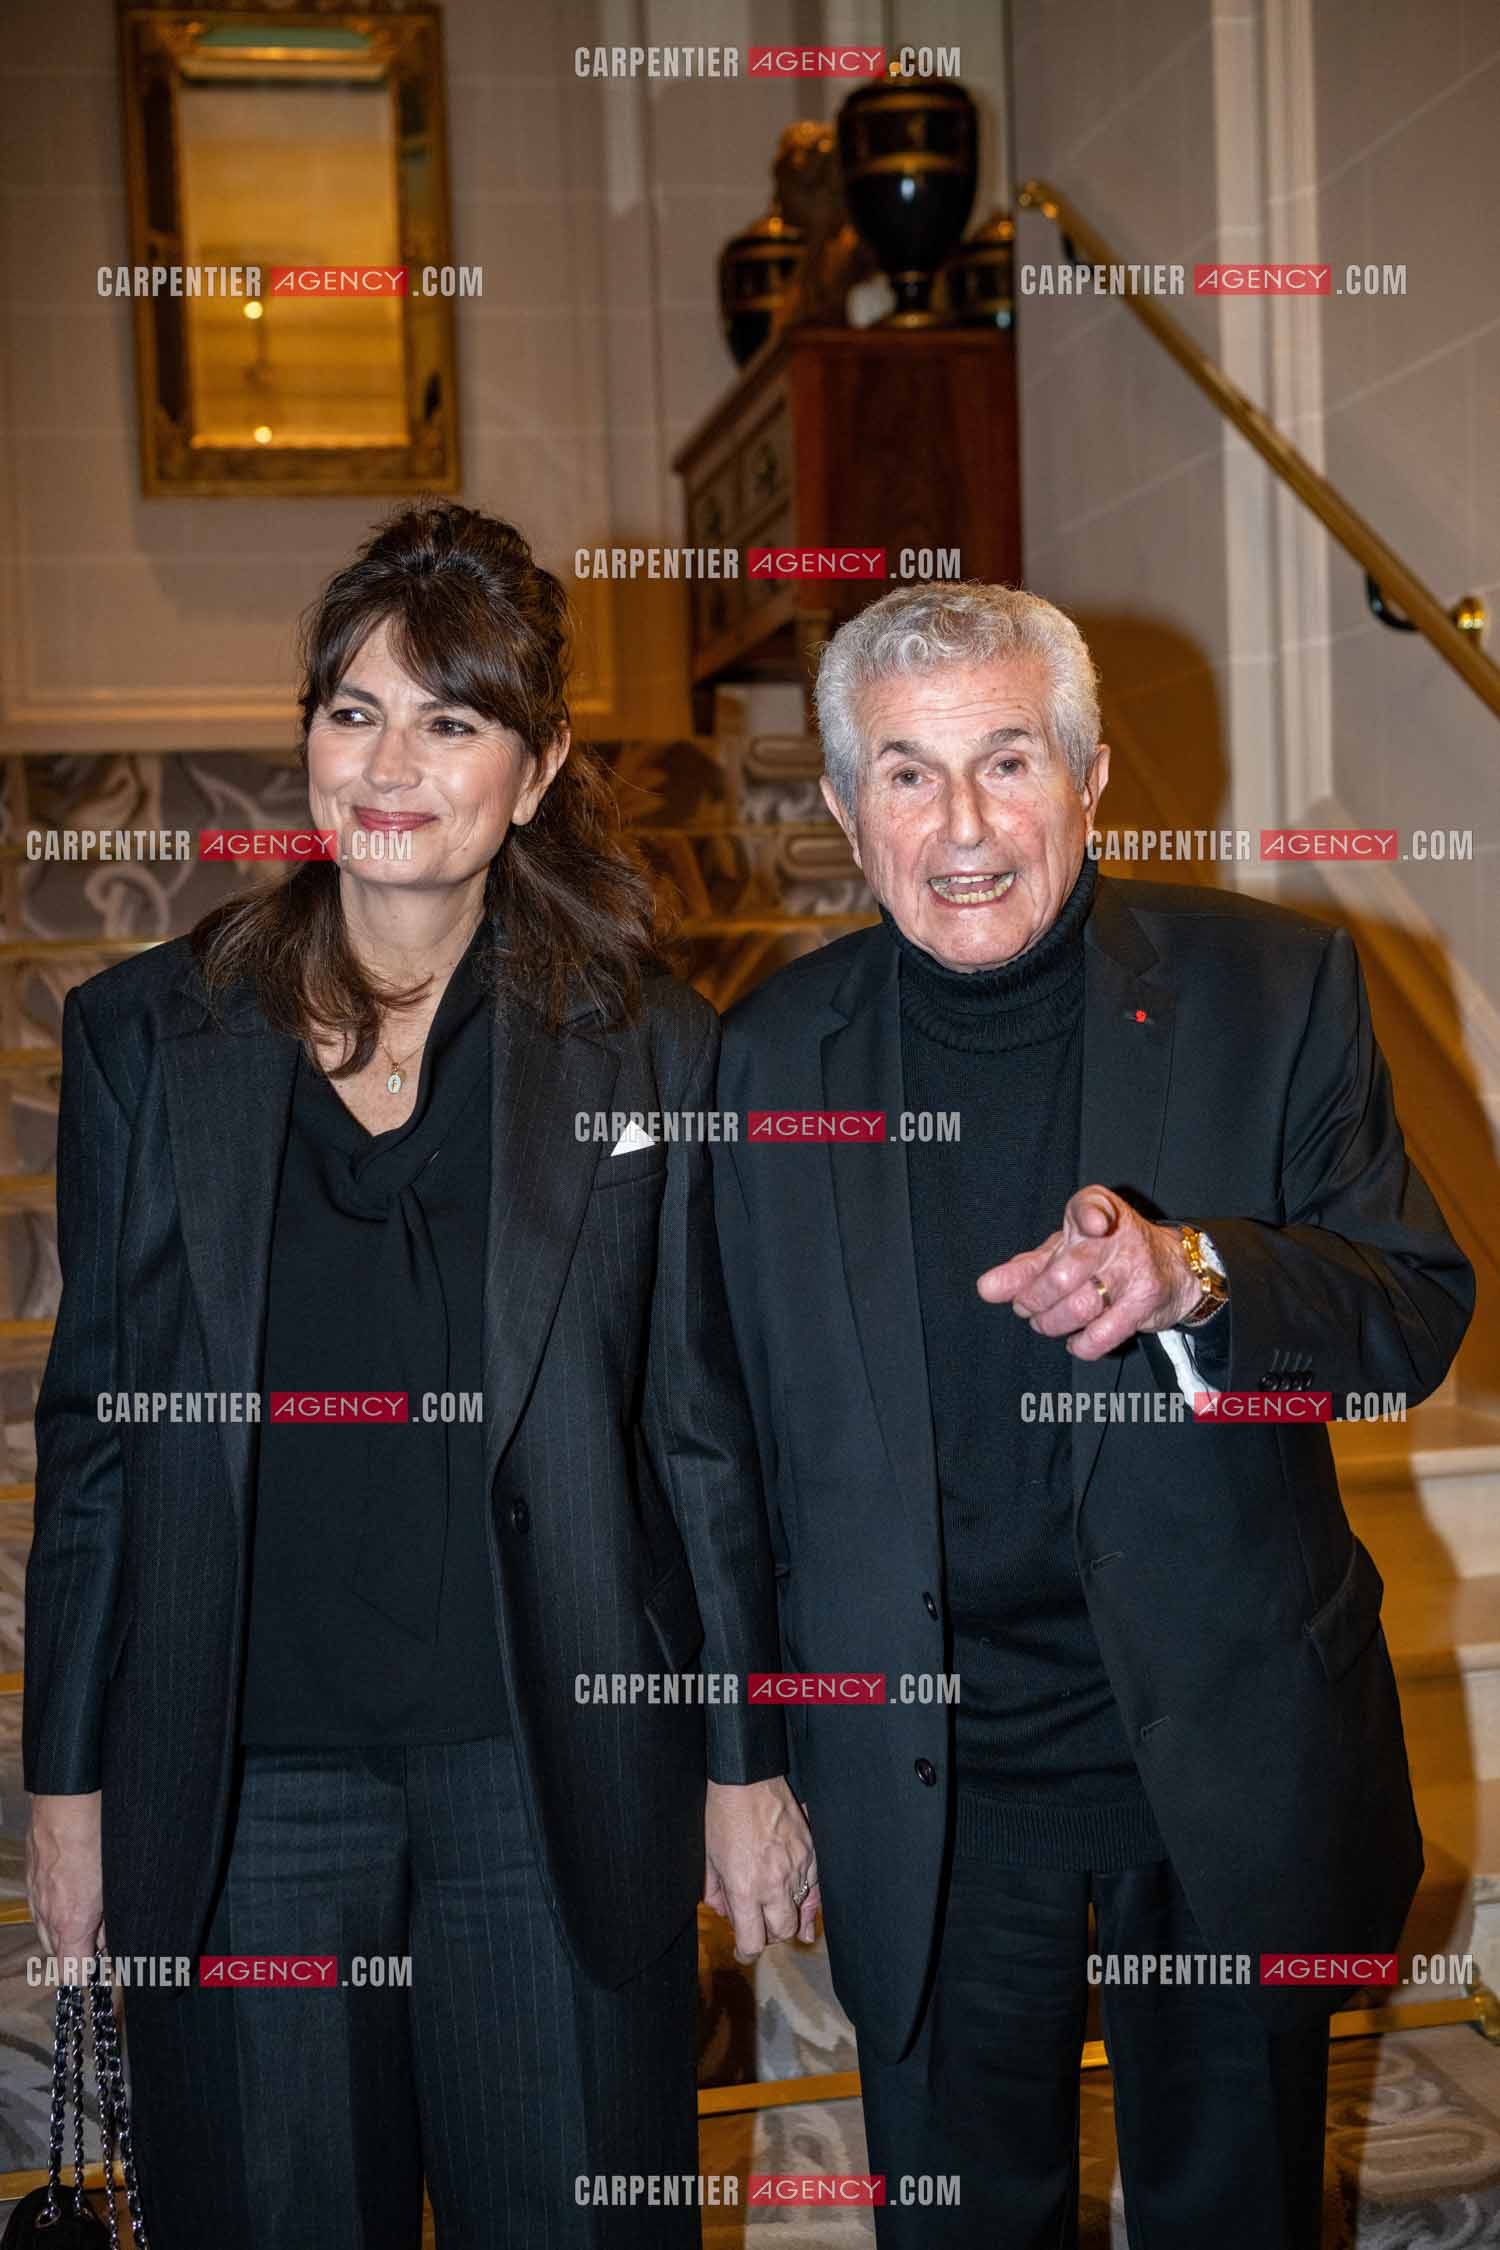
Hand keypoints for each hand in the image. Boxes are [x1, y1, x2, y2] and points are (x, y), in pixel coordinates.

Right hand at [27, 1792, 104, 1974]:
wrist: (68, 1800)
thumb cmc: (98, 1837)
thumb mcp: (116, 1884)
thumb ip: (112, 1917)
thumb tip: (110, 1937)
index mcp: (72, 1922)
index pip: (72, 1971)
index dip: (87, 1977)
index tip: (101, 1975)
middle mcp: (48, 1914)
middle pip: (58, 1953)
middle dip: (80, 1952)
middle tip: (104, 1939)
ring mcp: (36, 1895)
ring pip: (46, 1930)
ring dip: (66, 1932)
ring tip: (91, 1916)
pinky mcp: (31, 1877)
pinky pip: (40, 1907)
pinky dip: (54, 1911)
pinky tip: (71, 1895)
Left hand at [703, 1776, 818, 1958]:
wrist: (747, 1778)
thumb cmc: (723, 1814)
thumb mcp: (709, 1858)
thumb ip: (716, 1893)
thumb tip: (725, 1912)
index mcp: (745, 1888)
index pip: (753, 1942)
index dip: (746, 1952)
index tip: (743, 1950)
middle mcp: (774, 1884)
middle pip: (782, 1933)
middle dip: (769, 1935)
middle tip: (759, 1926)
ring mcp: (797, 1868)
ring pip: (802, 1912)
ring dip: (788, 1915)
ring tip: (777, 1910)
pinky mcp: (811, 1852)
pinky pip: (815, 1887)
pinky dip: (808, 1897)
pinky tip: (802, 1902)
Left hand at [977, 1187, 1200, 1360]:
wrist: (1172, 1268)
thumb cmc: (1105, 1255)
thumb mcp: (1066, 1249)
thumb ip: (1026, 1268)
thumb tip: (986, 1289)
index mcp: (1093, 1212)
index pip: (1090, 1208)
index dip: (1090, 1216)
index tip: (1092, 1225)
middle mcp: (1115, 1239)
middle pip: (1064, 1274)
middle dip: (1033, 1299)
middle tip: (1024, 1307)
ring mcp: (1132, 1272)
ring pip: (1081, 1306)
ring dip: (1051, 1323)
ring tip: (1044, 1323)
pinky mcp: (1144, 1303)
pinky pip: (1105, 1333)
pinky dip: (1082, 1344)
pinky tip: (1075, 1341)